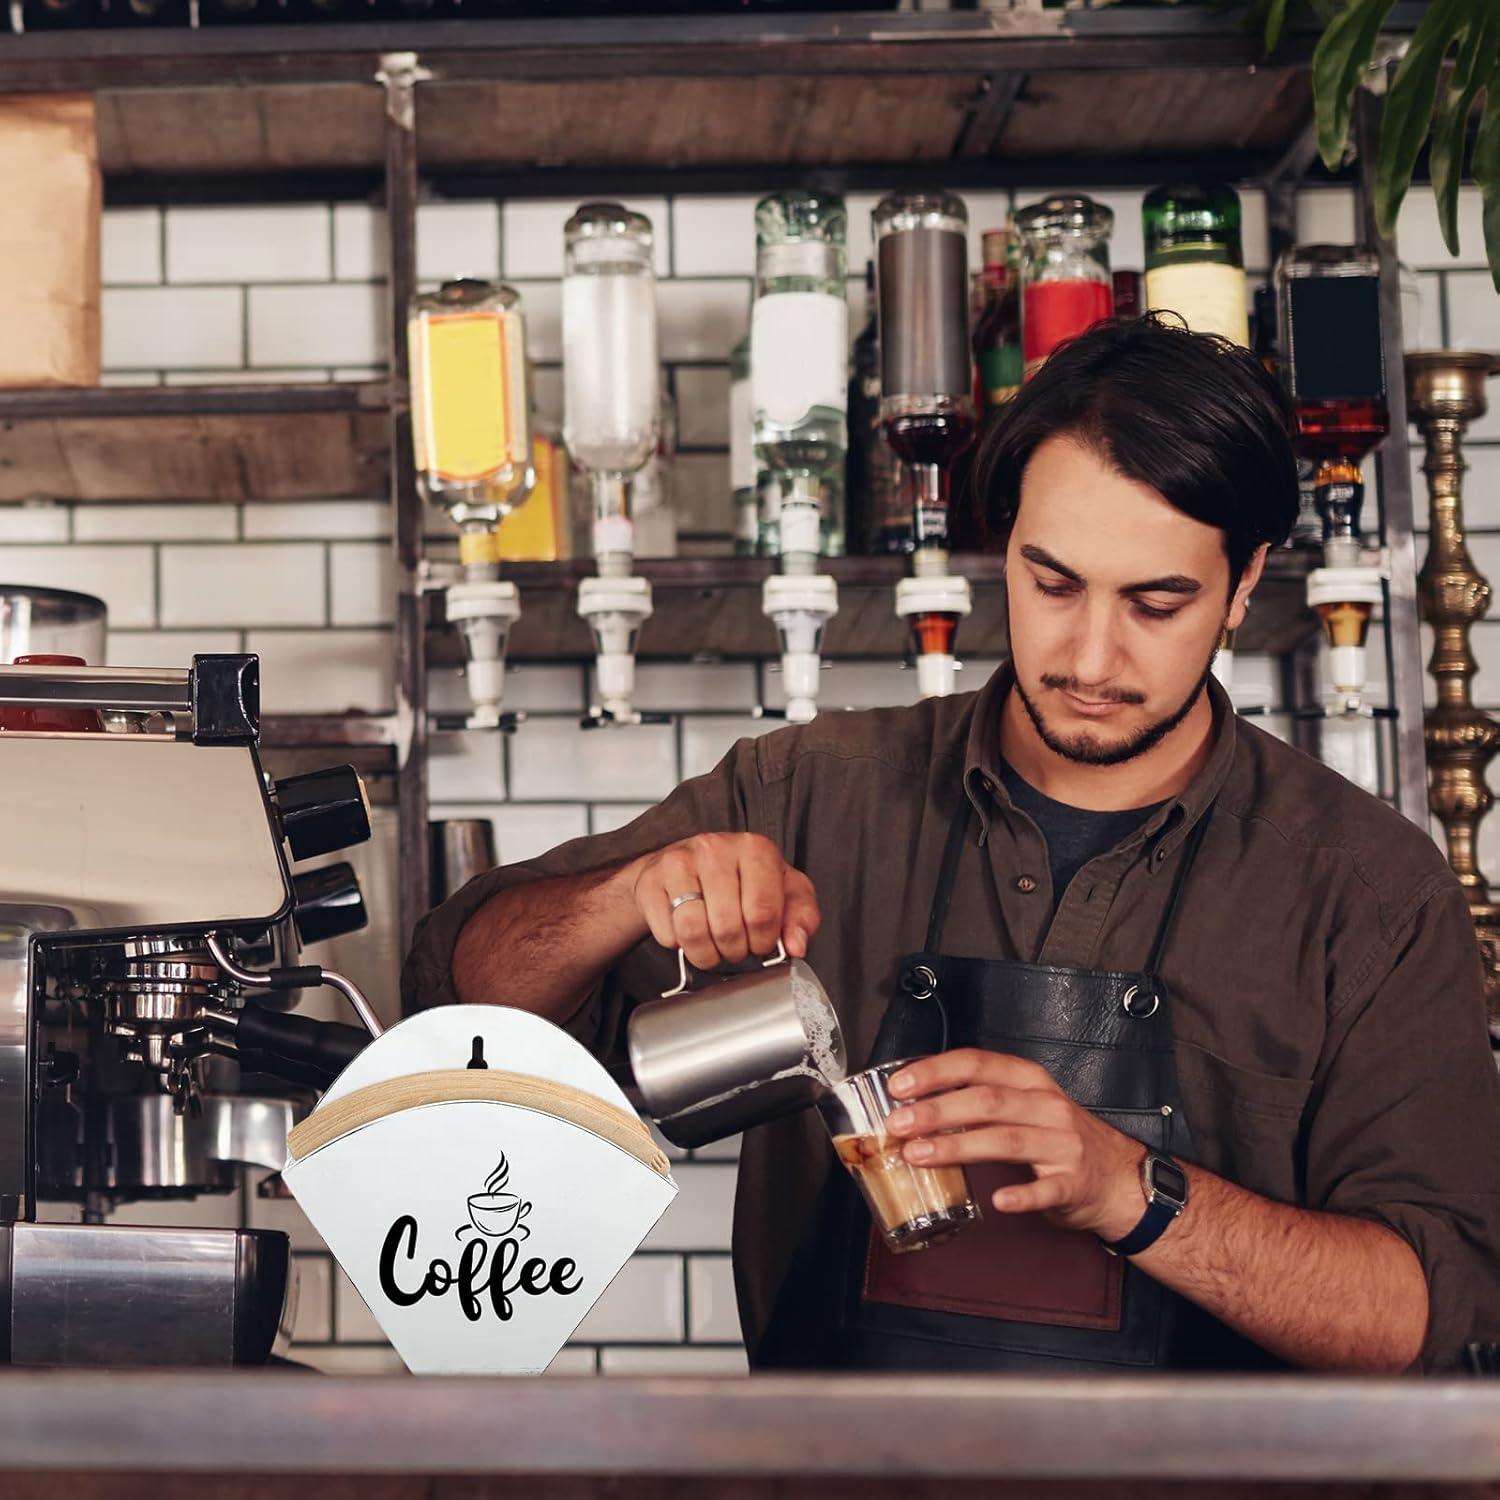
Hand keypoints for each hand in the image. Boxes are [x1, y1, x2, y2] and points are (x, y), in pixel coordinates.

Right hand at [629, 833, 820, 969]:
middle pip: (728, 926)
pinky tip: (687, 932)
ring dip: (706, 954)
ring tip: (714, 948)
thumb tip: (797, 946)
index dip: (764, 941)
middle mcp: (715, 848)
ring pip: (693, 931)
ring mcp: (679, 862)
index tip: (761, 943)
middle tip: (737, 947)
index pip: (763, 912)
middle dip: (736, 951)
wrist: (686, 868)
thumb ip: (802, 917)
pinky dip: (678, 946)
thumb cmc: (740, 882)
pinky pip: (667, 934)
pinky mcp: (651, 881)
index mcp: (755, 848)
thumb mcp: (784, 893)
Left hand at [884, 1048, 1147, 1240]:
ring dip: (958, 1146)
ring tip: (919, 1155)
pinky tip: (997, 1201)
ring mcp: (1062, 1144)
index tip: (898, 1086)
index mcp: (1029, 1080)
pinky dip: (1022, 1195)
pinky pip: (1045, 1189)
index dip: (935, 1072)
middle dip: (936, 1110)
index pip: (977, 1063)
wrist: (1115, 1177)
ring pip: (1006, 1140)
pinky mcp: (1073, 1183)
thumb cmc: (1055, 1137)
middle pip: (986, 1100)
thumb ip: (978, 1099)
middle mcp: (1047, 1106)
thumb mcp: (1023, 1105)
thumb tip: (913, 1104)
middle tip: (898, 1125)